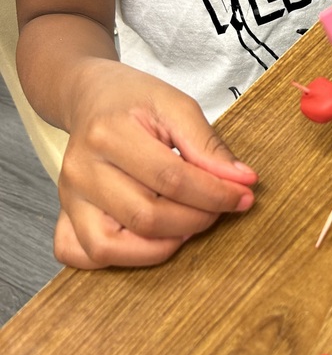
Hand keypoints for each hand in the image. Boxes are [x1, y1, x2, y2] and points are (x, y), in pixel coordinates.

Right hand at [53, 61, 257, 268]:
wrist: (93, 97)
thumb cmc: (135, 101)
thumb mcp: (177, 106)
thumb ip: (209, 145)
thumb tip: (242, 181)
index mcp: (109, 134)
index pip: (171, 179)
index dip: (215, 193)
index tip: (243, 195)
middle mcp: (82, 170)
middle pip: (146, 217)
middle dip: (197, 219)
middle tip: (220, 208)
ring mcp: (69, 197)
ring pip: (112, 246)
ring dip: (163, 245)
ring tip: (190, 224)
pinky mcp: (65, 215)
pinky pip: (82, 254)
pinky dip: (119, 258)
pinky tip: (151, 240)